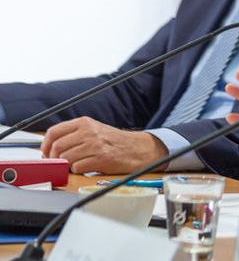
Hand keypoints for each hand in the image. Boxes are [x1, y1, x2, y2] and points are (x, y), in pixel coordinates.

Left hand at [41, 117, 167, 173]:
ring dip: (67, 166)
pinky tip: (86, 167)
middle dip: (54, 158)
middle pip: (57, 147)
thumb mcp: (93, 130)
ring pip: (65, 159)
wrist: (138, 149)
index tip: (46, 153)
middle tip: (59, 163)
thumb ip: (73, 135)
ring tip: (75, 165)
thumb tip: (49, 148)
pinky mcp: (101, 159)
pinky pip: (77, 168)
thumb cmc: (114, 141)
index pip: (54, 132)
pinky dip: (78, 171)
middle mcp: (89, 132)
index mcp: (84, 123)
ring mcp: (95, 145)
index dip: (45, 145)